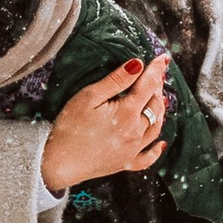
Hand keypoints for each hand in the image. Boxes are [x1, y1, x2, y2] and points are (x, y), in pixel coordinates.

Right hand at [41, 54, 169, 193]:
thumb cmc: (69, 127)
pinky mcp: (125, 164)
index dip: (156, 70)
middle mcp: (135, 132)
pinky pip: (148, 157)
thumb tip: (137, 65)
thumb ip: (116, 80)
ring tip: (159, 98)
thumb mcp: (88, 97)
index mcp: (127, 113)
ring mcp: (132, 150)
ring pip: (156, 127)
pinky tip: (161, 143)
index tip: (163, 58)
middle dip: (157, 88)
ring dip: (159, 111)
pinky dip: (157, 149)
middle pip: (155, 106)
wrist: (58, 163)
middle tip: (157, 75)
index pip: (148, 85)